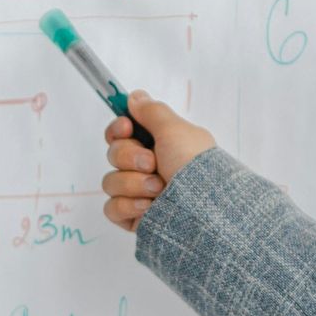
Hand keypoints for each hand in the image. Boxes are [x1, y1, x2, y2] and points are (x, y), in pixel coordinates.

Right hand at [101, 92, 215, 231]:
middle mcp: (149, 168)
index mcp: (160, 145)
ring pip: (110, 182)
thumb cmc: (194, 165)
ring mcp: (140, 194)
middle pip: (113, 154)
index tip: (127, 128)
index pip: (122, 133)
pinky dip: (128, 206)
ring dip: (133, 183)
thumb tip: (135, 96)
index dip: (118, 129)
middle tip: (152, 163)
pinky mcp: (135, 218)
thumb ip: (152, 111)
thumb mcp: (176, 130)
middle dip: (129, 157)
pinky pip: (112, 208)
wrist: (205, 209)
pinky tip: (148, 207)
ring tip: (158, 189)